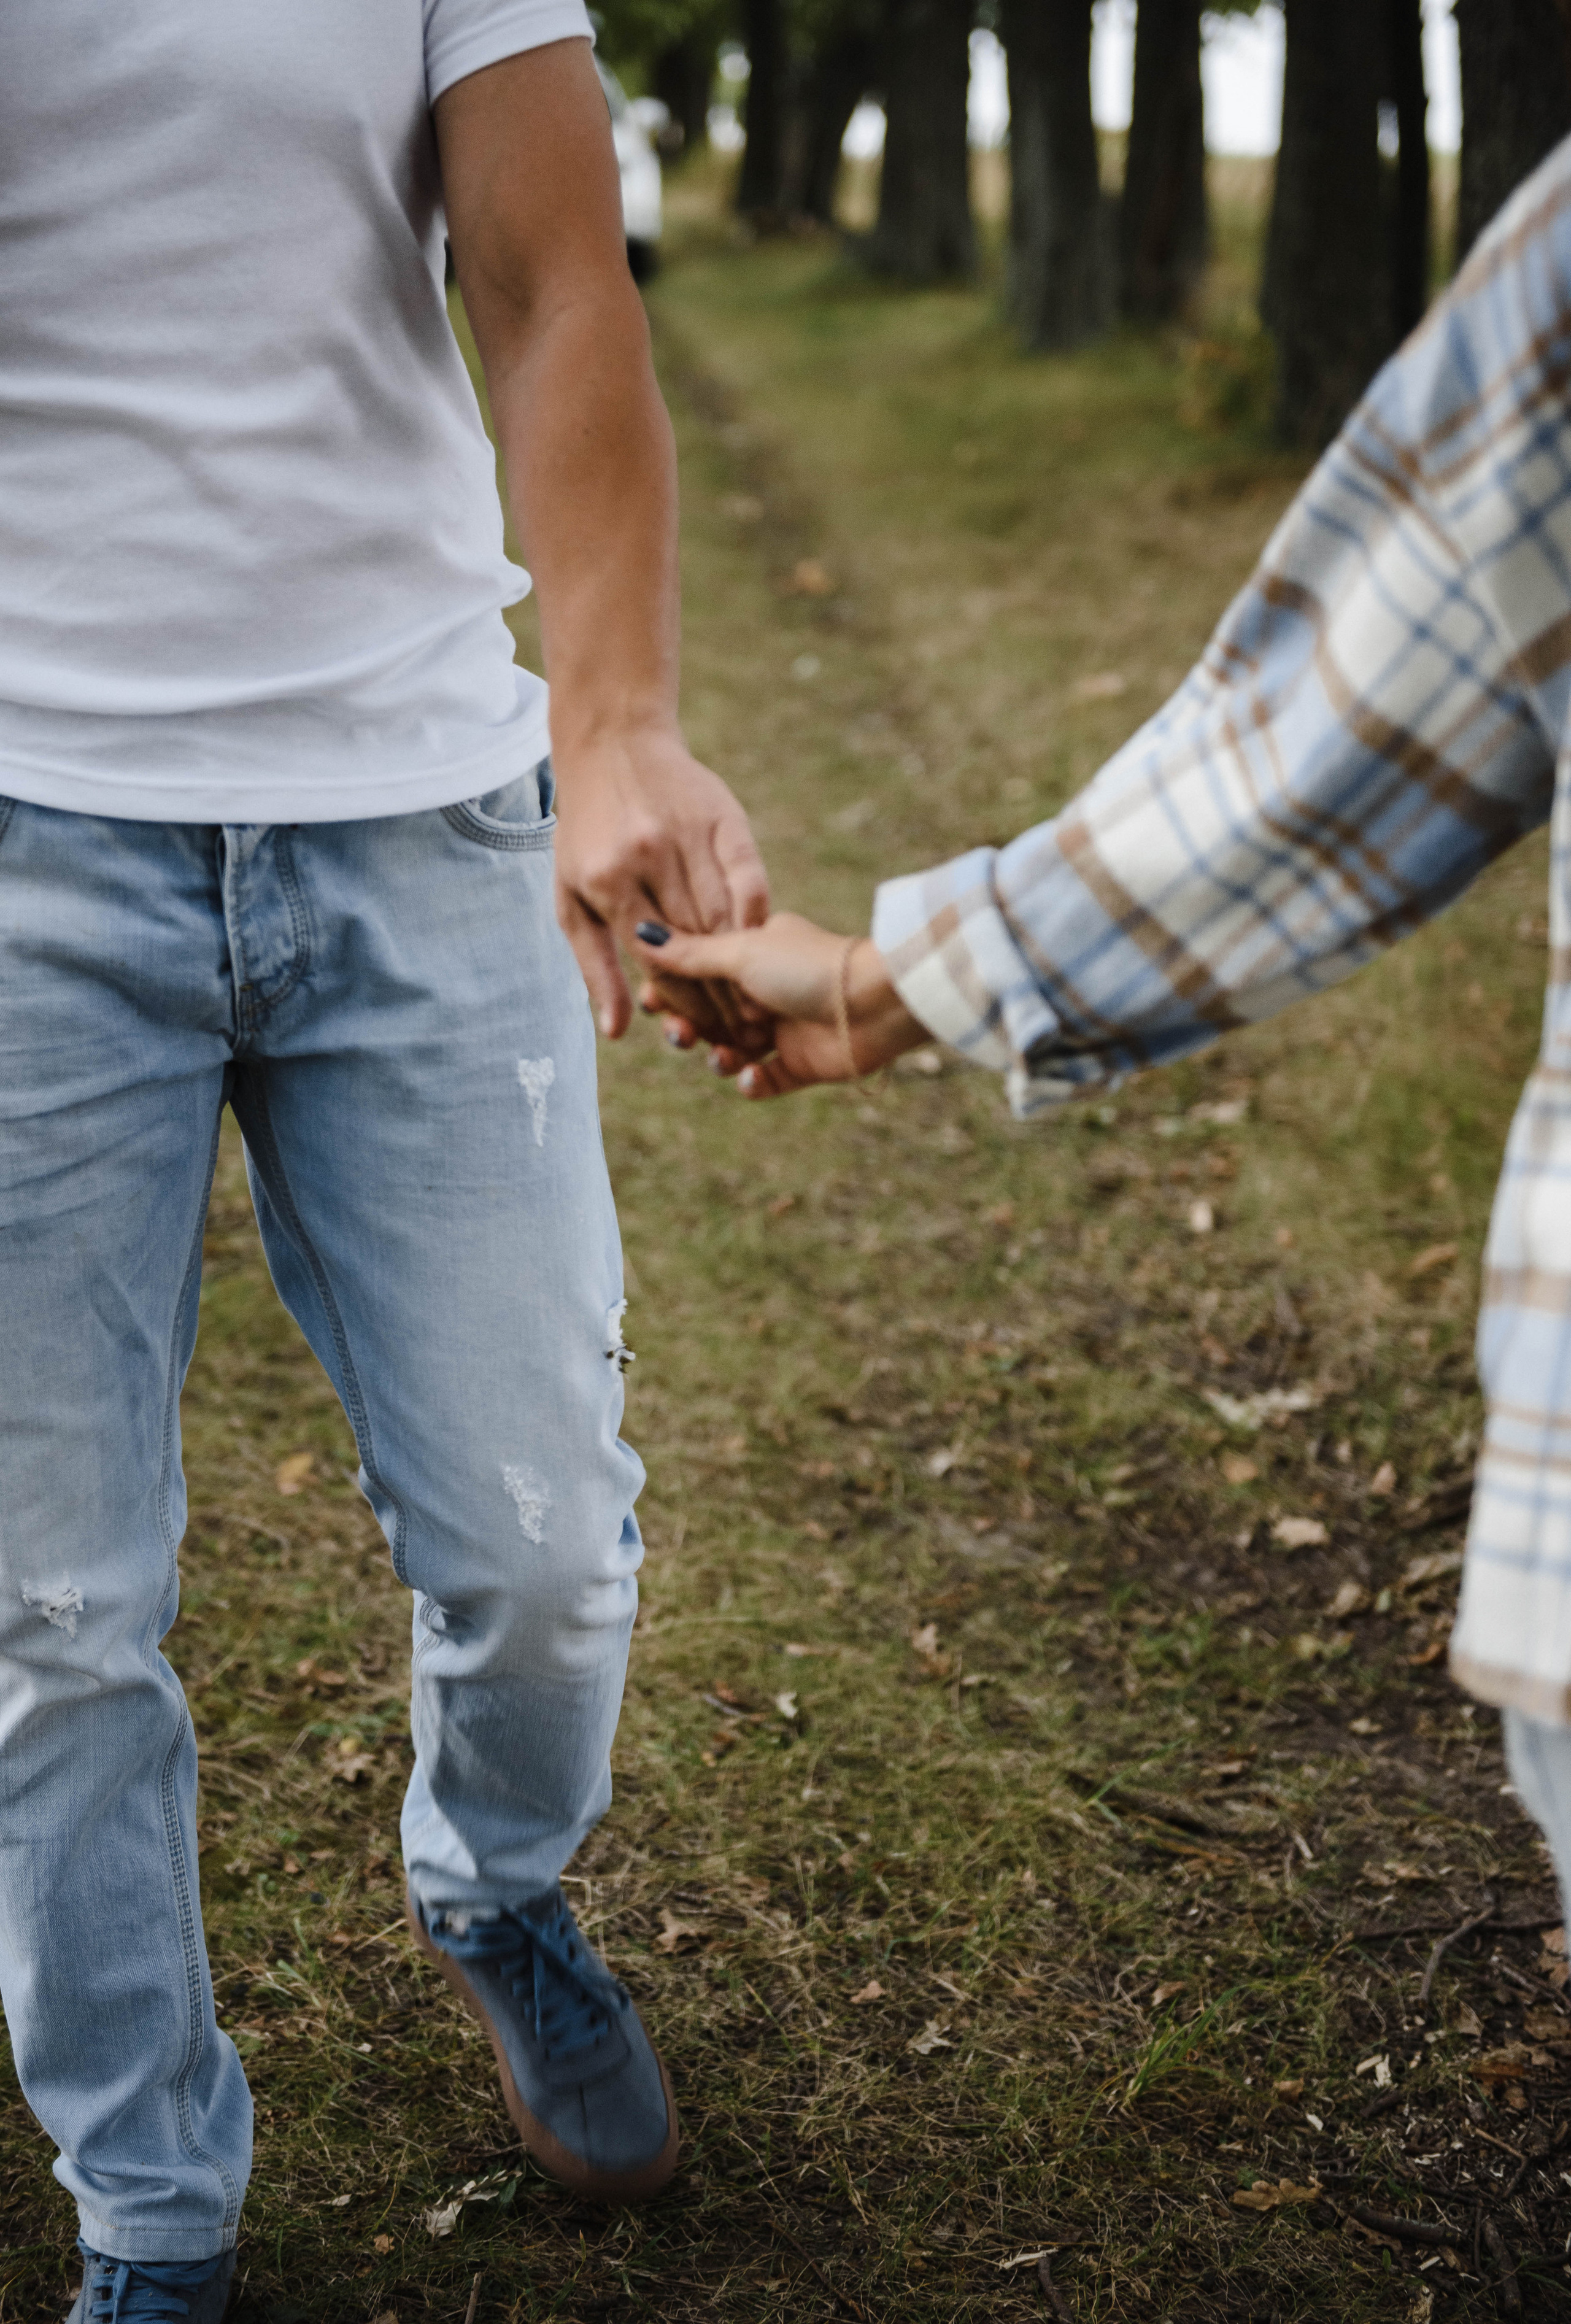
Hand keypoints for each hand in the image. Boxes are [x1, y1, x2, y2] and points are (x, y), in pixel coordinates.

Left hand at [551, 726, 770, 1044]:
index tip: (707, 1033)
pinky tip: (764, 941)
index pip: (656, 960)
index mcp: (605, 882)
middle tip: (741, 1029)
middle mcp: (644, 857)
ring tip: (757, 1000)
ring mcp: (684, 834)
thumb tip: (617, 1030)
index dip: (686, 1003)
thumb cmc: (586, 833)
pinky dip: (757, 909)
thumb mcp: (571, 898)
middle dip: (720, 994)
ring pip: (723, 914)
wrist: (609, 743)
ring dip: (743, 964)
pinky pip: (748, 872)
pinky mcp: (721, 815)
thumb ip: (595, 964)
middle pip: (694, 943)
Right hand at [633, 911, 929, 1095]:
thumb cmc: (808, 965)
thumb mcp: (739, 952)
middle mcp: (764, 990)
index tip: (650, 1000)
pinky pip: (765, 1081)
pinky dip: (753, 1084)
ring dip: (719, 1057)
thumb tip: (640, 933)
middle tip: (680, 1034)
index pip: (697, 973)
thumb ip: (689, 953)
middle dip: (687, 1027)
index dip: (671, 990)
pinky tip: (753, 1078)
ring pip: (732, 1051)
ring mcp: (784, 1029)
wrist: (873, 1002)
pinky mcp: (801, 1065)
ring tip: (724, 1057)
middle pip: (708, 1016)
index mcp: (751, 953)